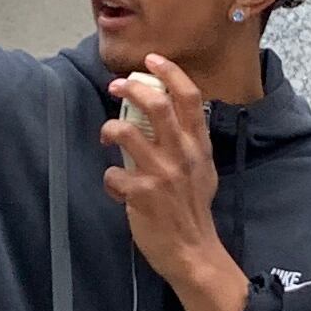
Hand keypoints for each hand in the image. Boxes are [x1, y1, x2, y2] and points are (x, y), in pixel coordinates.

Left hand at [102, 54, 250, 310]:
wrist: (193, 250)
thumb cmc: (194, 209)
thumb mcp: (203, 170)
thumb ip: (189, 143)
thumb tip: (171, 118)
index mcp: (198, 146)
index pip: (189, 97)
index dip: (169, 73)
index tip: (152, 60)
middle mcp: (182, 155)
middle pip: (156, 105)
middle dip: (131, 88)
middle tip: (116, 86)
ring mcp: (161, 174)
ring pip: (126, 132)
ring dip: (110, 128)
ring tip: (107, 135)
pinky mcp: (141, 195)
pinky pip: (113, 174)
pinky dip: (109, 178)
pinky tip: (115, 187)